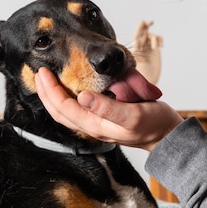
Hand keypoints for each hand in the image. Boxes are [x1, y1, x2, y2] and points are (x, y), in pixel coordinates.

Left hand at [35, 67, 183, 150]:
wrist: (167, 135)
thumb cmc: (154, 124)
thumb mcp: (133, 114)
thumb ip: (108, 107)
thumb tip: (82, 96)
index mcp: (96, 125)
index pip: (64, 108)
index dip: (51, 90)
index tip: (43, 72)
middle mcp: (93, 126)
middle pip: (59, 112)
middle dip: (46, 93)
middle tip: (39, 72)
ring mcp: (97, 123)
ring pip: (66, 112)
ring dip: (53, 96)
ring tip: (47, 79)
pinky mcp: (104, 119)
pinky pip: (77, 110)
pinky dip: (66, 98)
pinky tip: (68, 89)